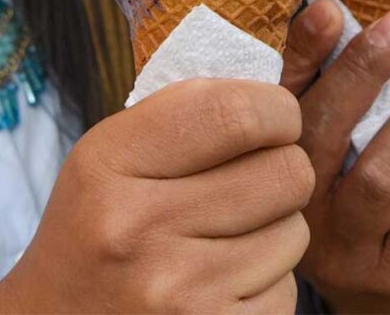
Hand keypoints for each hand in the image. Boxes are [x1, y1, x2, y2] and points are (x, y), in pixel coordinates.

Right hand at [0, 79, 313, 313]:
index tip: (274, 121)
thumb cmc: (94, 233)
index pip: (237, 112)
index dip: (277, 111)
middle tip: (253, 182)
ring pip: (295, 232)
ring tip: (226, 240)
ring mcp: (178, 291)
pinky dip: (268, 285)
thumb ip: (185, 117)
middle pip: (286, 172)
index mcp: (111, 164)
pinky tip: (224, 285)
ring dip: (276, 231)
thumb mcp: (109, 160)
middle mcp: (141, 227)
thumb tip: (276, 97)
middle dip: (282, 171)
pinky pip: (288, 291)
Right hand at [282, 0, 389, 313]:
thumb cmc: (350, 201)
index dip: (303, 56)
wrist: (376, 301)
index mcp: (271, 171)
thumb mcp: (327, 152)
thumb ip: (323, 87)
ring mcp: (349, 251)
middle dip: (362, 75)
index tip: (327, 11)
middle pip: (325, 136)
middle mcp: (297, 214)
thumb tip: (329, 9)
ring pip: (381, 178)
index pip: (281, 105)